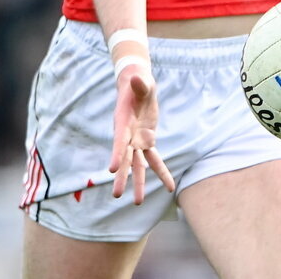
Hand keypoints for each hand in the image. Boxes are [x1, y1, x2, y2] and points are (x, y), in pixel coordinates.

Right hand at [109, 63, 175, 203]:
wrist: (138, 86)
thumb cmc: (138, 83)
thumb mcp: (141, 82)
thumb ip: (140, 83)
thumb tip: (137, 78)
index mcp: (123, 123)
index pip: (119, 141)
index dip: (116, 154)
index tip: (111, 169)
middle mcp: (128, 136)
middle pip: (124, 159)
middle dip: (122, 176)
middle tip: (117, 194)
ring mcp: (137, 140)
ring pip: (138, 165)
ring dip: (139, 183)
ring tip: (138, 203)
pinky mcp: (147, 140)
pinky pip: (154, 159)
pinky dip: (161, 172)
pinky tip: (169, 186)